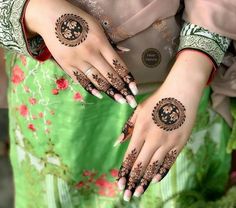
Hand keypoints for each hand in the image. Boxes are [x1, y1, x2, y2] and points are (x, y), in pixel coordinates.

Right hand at [25, 0, 137, 107]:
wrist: (50, 17)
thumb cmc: (77, 20)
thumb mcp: (97, 27)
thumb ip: (110, 43)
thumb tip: (125, 53)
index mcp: (100, 42)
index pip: (118, 64)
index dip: (127, 78)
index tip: (135, 89)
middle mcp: (90, 53)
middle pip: (109, 75)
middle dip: (122, 89)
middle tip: (131, 101)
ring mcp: (77, 61)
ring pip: (96, 80)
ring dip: (110, 92)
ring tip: (120, 101)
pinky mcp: (66, 66)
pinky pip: (80, 80)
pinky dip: (91, 88)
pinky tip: (99, 95)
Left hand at [115, 51, 212, 200]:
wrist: (180, 93)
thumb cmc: (157, 100)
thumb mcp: (138, 110)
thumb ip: (127, 127)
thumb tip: (116, 143)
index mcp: (140, 130)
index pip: (129, 156)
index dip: (123, 170)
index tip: (119, 182)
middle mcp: (152, 139)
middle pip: (140, 164)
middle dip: (131, 181)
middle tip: (126, 195)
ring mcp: (167, 142)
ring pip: (153, 166)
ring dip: (144, 181)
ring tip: (137, 192)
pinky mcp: (179, 143)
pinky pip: (169, 162)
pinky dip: (161, 173)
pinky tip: (154, 181)